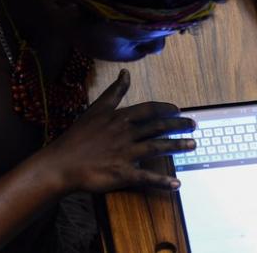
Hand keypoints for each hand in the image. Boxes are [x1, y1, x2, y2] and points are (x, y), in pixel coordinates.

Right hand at [46, 69, 195, 192]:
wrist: (62, 163)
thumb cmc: (77, 136)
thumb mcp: (96, 109)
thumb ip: (114, 91)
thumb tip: (126, 72)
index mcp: (121, 118)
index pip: (149, 110)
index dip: (166, 109)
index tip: (178, 110)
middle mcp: (127, 134)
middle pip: (158, 127)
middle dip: (178, 126)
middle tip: (194, 126)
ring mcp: (126, 154)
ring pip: (158, 148)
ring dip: (177, 146)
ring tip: (193, 145)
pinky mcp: (123, 173)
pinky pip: (147, 177)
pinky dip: (163, 182)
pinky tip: (177, 185)